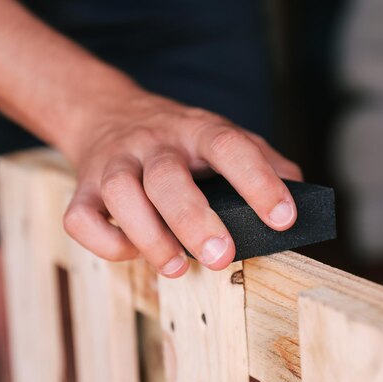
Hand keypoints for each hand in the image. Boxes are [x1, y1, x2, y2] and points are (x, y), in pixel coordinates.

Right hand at [63, 89, 302, 277]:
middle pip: (167, 176)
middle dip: (194, 220)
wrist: (107, 114)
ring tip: (178, 266)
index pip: (230, 146)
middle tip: (221, 257)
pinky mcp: (83, 189)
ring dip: (150, 238)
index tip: (283, 218)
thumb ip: (263, 162)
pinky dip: (107, 244)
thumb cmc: (176, 139)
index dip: (258, 182)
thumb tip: (301, 198)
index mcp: (196, 130)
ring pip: (121, 195)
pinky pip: (82, 219)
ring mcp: (113, 164)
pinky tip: (134, 252)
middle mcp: (153, 143)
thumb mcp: (221, 136)